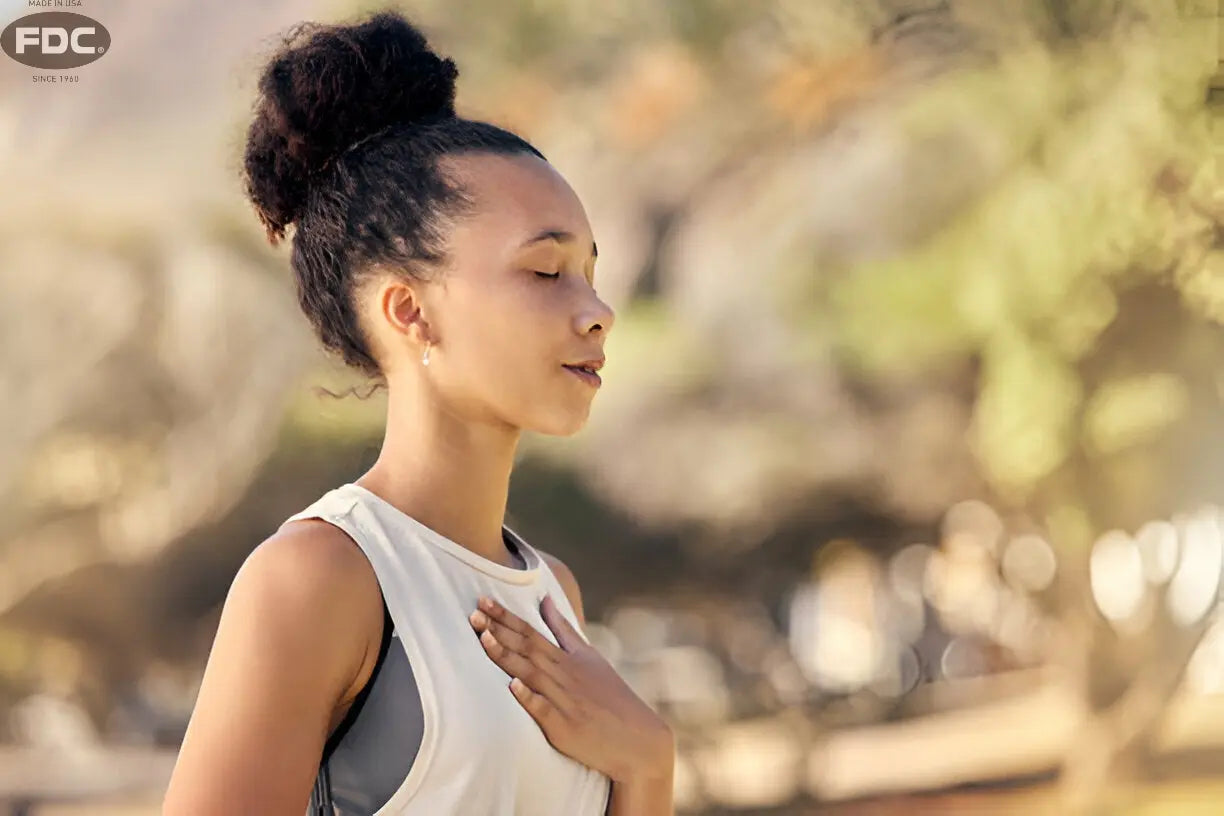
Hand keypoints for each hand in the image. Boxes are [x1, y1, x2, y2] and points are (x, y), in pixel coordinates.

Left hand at [468, 595, 674, 782]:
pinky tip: (512, 686)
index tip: (483, 600)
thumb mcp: (589, 656)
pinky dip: (529, 698)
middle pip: (527, 648)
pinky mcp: (565, 727)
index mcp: (568, 658)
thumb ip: (563, 629)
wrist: (636, 738)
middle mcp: (564, 675)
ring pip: (531, 673)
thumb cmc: (609, 695)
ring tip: (484, 639)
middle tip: (473, 612)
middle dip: (499, 629)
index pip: (532, 632)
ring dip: (506, 656)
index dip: (506, 616)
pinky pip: (545, 710)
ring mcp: (564, 700)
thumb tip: (545, 600)